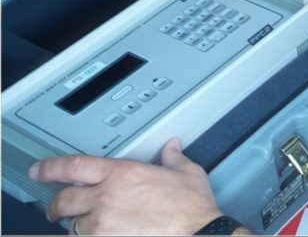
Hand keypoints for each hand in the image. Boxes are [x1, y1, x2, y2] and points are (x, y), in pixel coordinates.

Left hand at [32, 138, 223, 235]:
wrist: (197, 234)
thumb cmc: (192, 208)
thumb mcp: (187, 173)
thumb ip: (174, 158)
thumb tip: (171, 148)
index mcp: (124, 174)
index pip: (75, 166)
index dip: (51, 167)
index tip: (40, 170)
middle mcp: (108, 197)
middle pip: (63, 200)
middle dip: (56, 205)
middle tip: (58, 209)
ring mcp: (105, 224)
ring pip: (73, 226)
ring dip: (77, 225)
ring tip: (89, 226)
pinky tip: (103, 235)